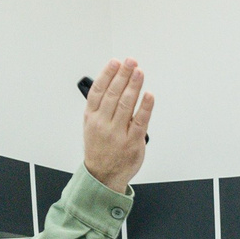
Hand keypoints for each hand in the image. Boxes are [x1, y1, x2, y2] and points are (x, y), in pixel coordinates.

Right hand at [81, 59, 153, 192]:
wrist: (103, 176)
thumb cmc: (100, 149)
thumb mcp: (91, 126)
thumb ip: (100, 107)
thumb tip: (113, 83)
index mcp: (91, 117)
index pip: (98, 90)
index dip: (107, 74)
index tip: (115, 62)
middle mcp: (103, 123)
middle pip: (113, 94)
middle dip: (123, 75)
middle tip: (130, 62)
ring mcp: (118, 133)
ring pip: (126, 104)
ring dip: (134, 86)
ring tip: (139, 72)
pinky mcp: (132, 142)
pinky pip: (140, 121)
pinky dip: (145, 107)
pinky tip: (149, 95)